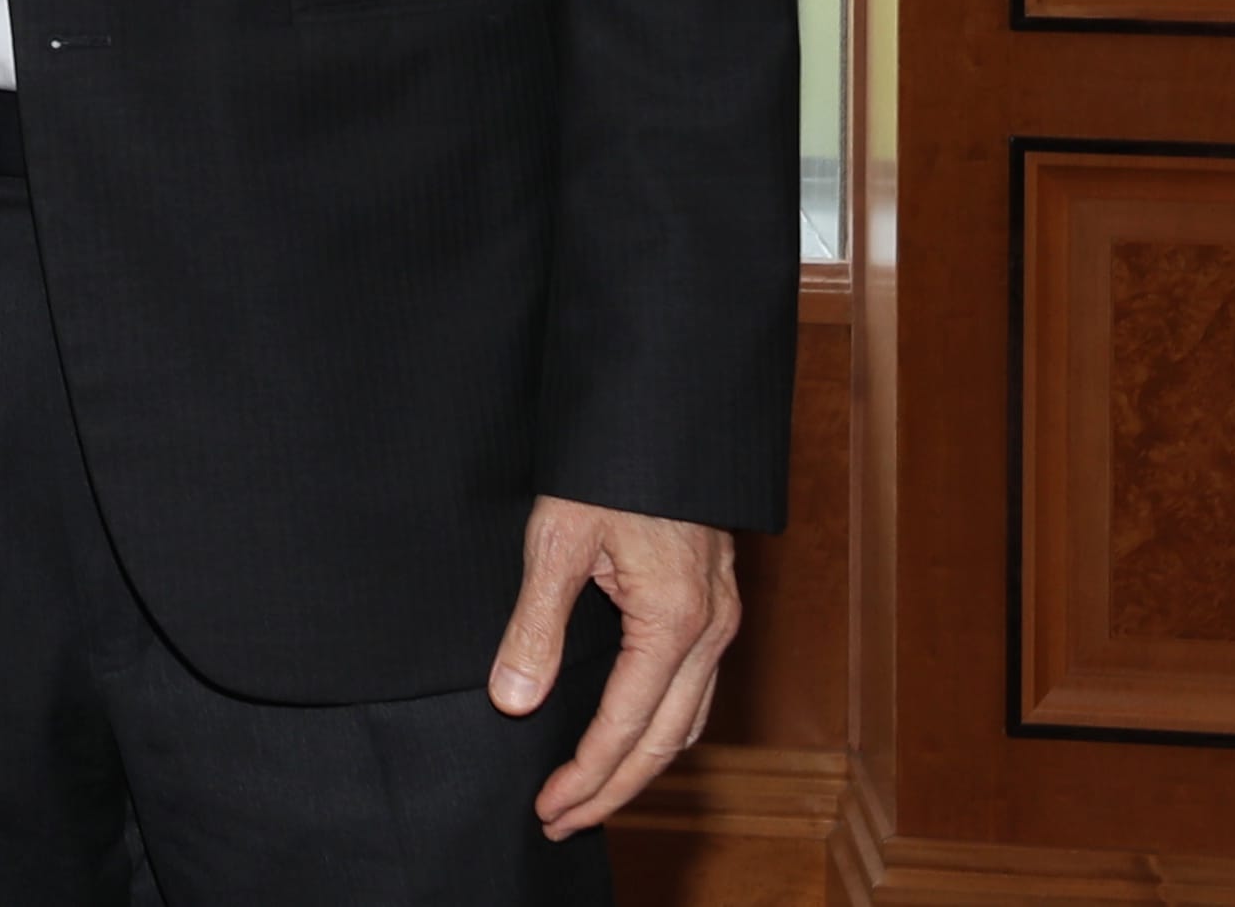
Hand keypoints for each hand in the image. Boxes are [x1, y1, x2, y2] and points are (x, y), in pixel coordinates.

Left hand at [496, 495, 738, 838]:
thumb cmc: (605, 465)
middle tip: (564, 823)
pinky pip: (696, 689)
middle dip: (614, 790)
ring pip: (689, 721)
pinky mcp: (716, 604)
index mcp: (674, 620)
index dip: (587, 775)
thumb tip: (513, 702)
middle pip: (666, 741)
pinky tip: (633, 739)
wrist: (658, 410)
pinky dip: (665, 728)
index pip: (627, 726)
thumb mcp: (556, 539)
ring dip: (641, 766)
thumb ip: (536, 627)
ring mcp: (721, 618)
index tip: (550, 808)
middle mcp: (711, 629)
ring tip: (591, 796)